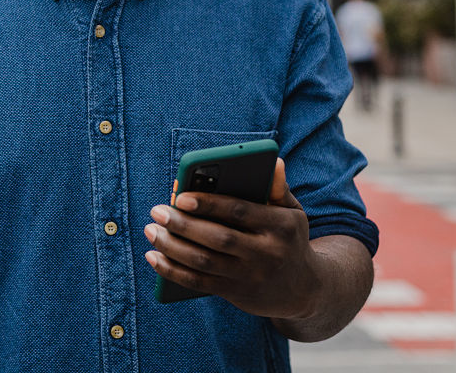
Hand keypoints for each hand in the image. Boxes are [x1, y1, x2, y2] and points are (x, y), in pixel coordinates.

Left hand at [143, 159, 320, 319]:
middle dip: (183, 224)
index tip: (180, 195)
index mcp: (281, 226)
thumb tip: (274, 161)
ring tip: (150, 231)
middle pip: (218, 238)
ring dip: (172, 247)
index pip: (240, 212)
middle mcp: (267, 253)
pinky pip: (198, 283)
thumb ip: (278, 189)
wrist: (305, 290)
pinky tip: (154, 257)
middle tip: (156, 211)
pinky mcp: (236, 294)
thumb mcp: (292, 213)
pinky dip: (173, 271)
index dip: (209, 204)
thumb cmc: (289, 239)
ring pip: (204, 262)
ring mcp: (251, 276)